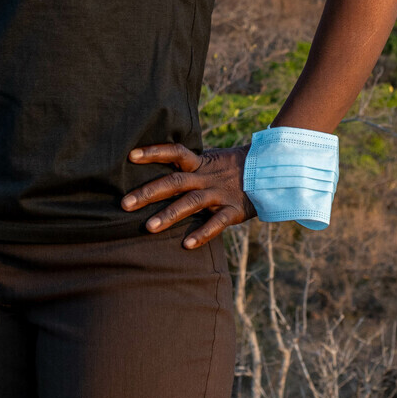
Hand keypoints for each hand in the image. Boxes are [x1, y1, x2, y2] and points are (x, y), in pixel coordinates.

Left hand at [121, 143, 256, 248]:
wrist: (272, 172)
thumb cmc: (233, 168)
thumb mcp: (211, 159)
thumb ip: (189, 164)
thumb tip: (161, 164)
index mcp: (200, 163)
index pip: (175, 152)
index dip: (154, 153)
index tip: (130, 156)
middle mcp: (206, 178)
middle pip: (174, 182)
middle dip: (148, 193)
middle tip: (125, 204)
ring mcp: (219, 194)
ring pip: (191, 203)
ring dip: (169, 215)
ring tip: (149, 227)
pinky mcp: (233, 210)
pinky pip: (217, 223)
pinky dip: (202, 234)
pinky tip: (186, 245)